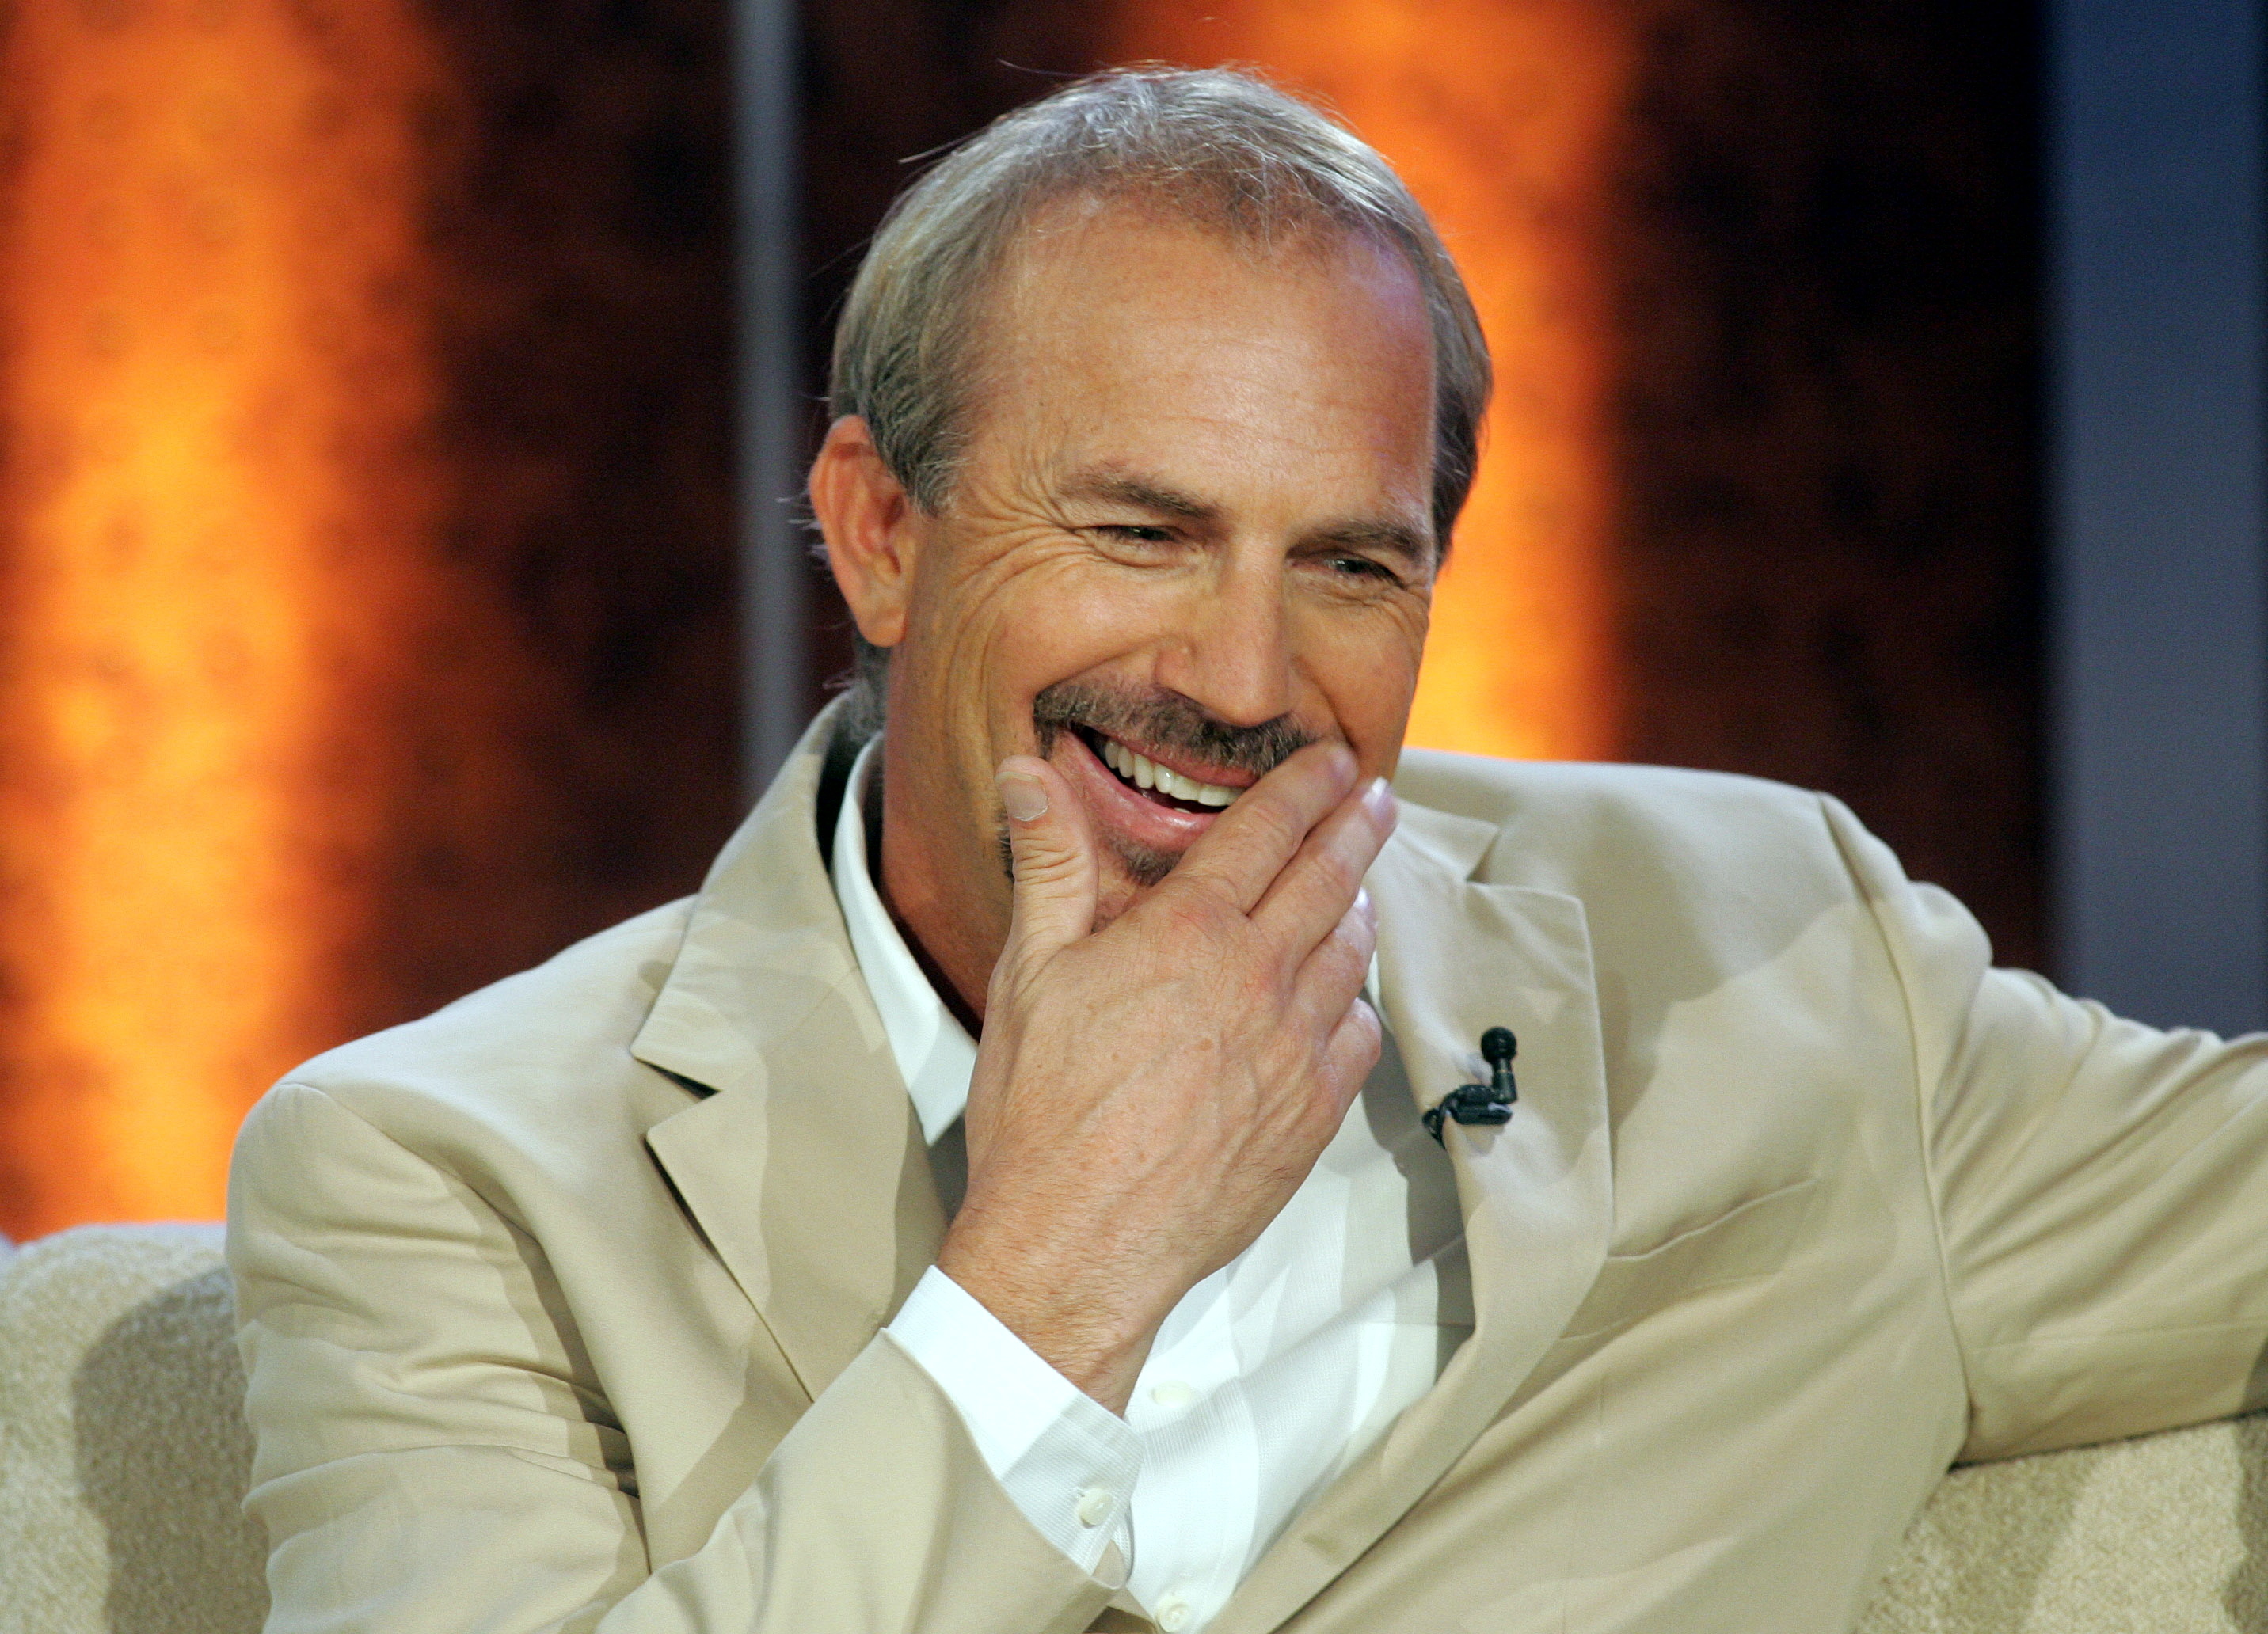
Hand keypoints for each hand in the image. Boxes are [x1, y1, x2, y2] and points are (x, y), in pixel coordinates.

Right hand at [934, 741, 1395, 1412]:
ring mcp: (1295, 1049)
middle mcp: (1257, 980)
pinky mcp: (1312, 1114)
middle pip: (1328, 879)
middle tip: (1376, 797)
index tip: (1331, 761)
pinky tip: (1340, 996)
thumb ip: (1048, 866)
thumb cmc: (1041, 1114)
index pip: (1266, 833)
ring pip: (1349, 954)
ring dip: (1358, 908)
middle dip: (1356, 827)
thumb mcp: (1028, 976)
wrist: (1077, 1244)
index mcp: (1187, 934)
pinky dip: (1354, 1000)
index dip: (1304, 787)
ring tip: (1358, 888)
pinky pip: (1357, 1035)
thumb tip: (1028, 772)